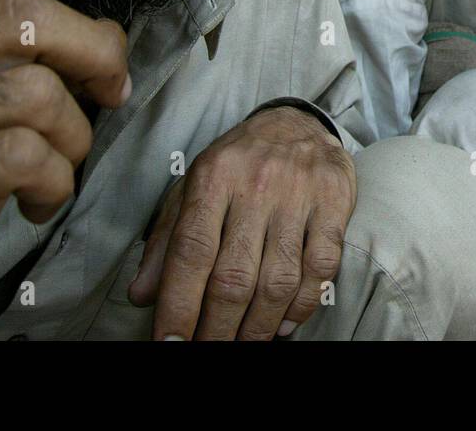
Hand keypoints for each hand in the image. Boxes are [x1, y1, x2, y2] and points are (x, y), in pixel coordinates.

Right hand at [0, 0, 127, 338]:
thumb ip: (22, 61)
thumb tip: (106, 37)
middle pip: (22, 20)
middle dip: (94, 50)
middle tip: (112, 89)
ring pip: (34, 93)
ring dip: (75, 135)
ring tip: (61, 166)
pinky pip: (23, 157)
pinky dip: (55, 181)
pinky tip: (39, 202)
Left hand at [129, 105, 355, 339]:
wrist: (298, 123)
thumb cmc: (238, 164)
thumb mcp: (193, 188)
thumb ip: (167, 240)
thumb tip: (141, 294)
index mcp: (213, 178)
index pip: (192, 250)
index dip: (179, 304)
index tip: (170, 343)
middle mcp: (256, 184)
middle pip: (234, 275)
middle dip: (218, 328)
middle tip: (209, 352)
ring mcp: (299, 193)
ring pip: (278, 279)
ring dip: (259, 326)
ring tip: (245, 345)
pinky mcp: (335, 201)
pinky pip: (321, 266)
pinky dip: (303, 305)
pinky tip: (286, 324)